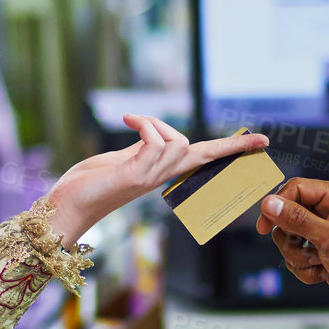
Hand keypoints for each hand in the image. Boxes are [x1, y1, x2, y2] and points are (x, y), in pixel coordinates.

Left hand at [46, 116, 267, 242]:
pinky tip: (127, 121)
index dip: (232, 148)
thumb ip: (142, 147)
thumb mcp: (122, 159)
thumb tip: (153, 132)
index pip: (204, 158)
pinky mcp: (135, 176)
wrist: (67, 206)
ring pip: (177, 141)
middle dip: (230, 144)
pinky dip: (145, 125)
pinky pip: (155, 142)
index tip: (261, 142)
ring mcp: (151, 178)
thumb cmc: (90, 183)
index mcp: (162, 171)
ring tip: (133, 122)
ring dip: (156, 123)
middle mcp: (162, 176)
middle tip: (257, 138)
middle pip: (202, 152)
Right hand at [254, 177, 328, 315]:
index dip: (278, 206)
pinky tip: (322, 274)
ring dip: (298, 257)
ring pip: (290, 238)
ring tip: (318, 264)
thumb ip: (297, 219)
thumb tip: (270, 203)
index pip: (296, 188)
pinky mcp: (324, 250)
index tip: (264, 226)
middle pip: (288, 215)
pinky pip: (298, 255)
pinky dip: (305, 268)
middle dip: (291, 239)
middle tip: (306, 252)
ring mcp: (327, 231)